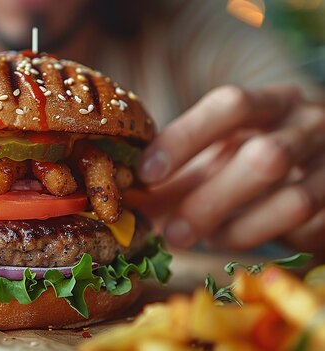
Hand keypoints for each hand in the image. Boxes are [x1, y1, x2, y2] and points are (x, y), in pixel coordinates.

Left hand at [130, 85, 324, 252]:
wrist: (320, 174)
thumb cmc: (251, 162)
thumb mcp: (216, 156)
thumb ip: (174, 175)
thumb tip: (123, 201)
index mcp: (272, 101)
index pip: (231, 104)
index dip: (185, 138)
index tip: (145, 173)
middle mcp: (311, 124)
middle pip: (265, 157)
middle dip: (211, 200)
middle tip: (171, 233)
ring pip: (292, 201)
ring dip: (238, 229)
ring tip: (202, 239)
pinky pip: (310, 230)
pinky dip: (267, 241)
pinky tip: (237, 241)